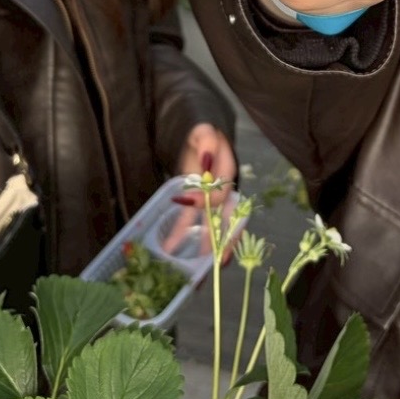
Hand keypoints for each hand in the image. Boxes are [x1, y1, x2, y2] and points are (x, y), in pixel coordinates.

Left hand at [166, 124, 236, 256]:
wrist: (199, 134)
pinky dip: (183, 233)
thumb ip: (207, 142)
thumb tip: (206, 160)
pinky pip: (191, 219)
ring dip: (205, 244)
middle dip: (222, 240)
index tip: (188, 202)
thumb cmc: (202, 132)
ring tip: (200, 266)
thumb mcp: (204, 132)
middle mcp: (223, 188)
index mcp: (228, 171)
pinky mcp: (196, 200)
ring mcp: (209, 197)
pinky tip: (171, 246)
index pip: (222, 192)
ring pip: (210, 224)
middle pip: (225, 217)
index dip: (207, 200)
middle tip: (217, 261)